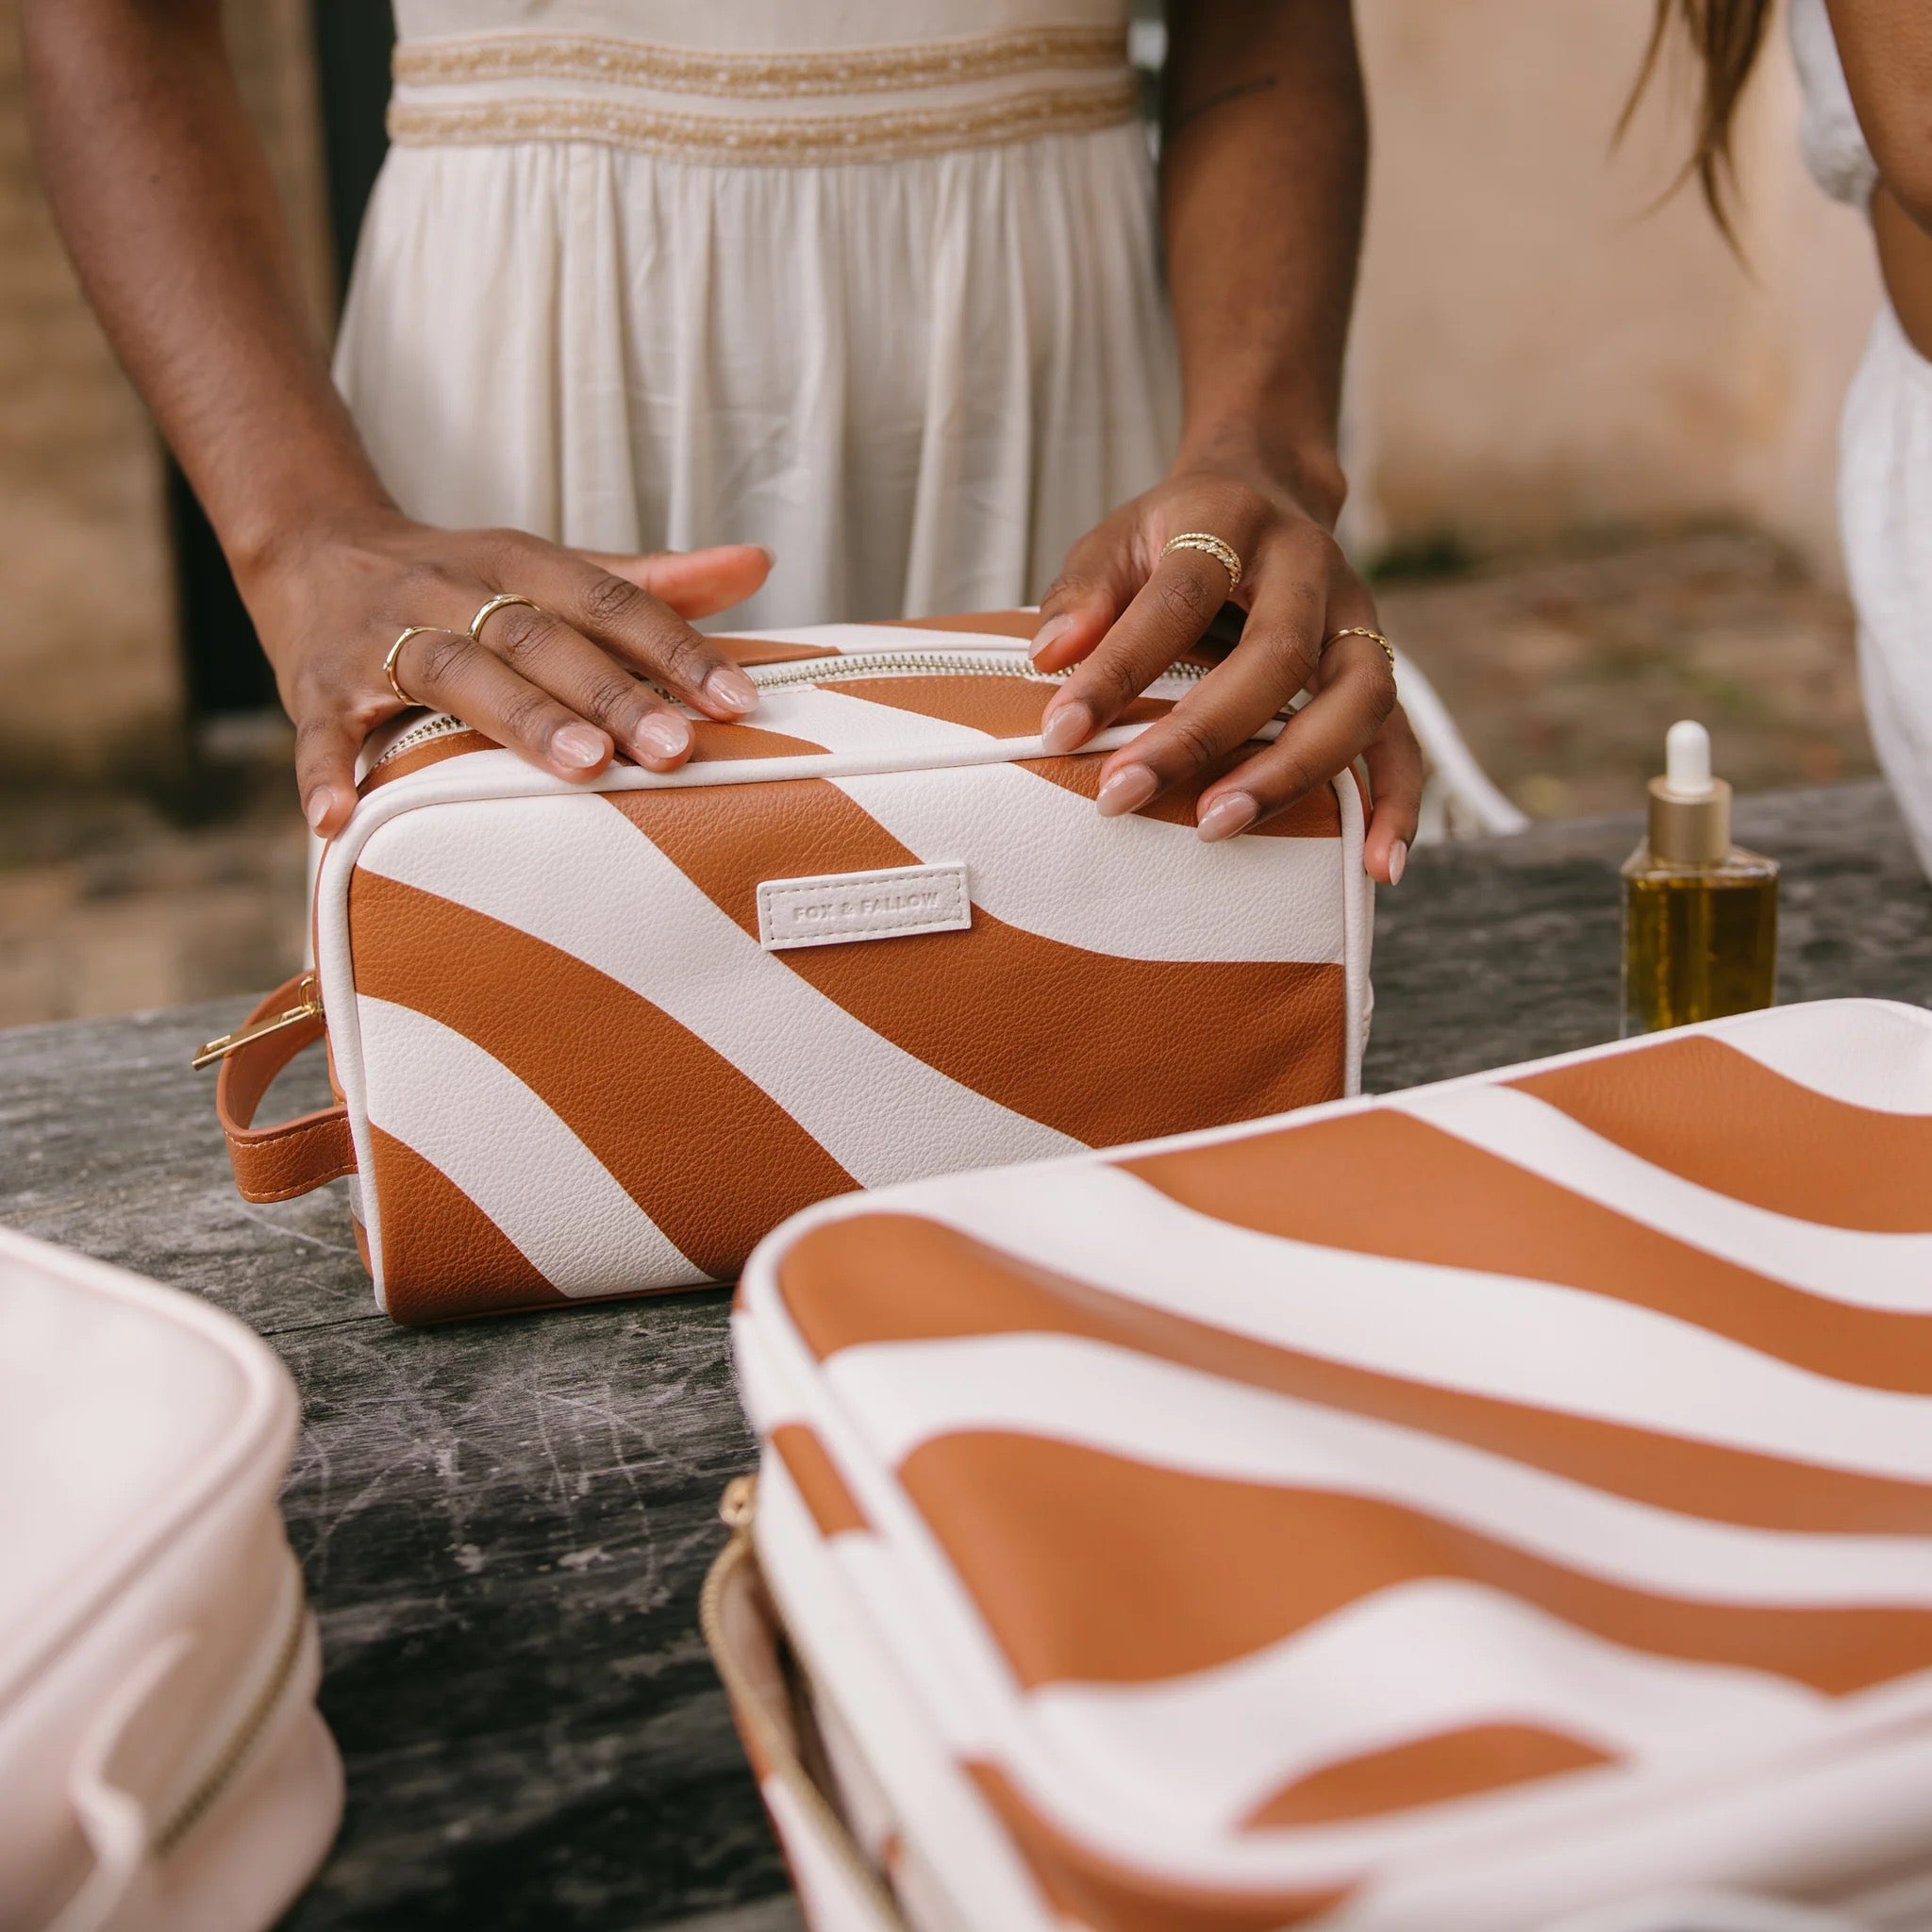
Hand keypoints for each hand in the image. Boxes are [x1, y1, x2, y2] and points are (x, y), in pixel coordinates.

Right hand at [240, 506, 773, 836]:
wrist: (312, 549)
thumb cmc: (461, 580)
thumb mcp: (551, 569)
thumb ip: (652, 580)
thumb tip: (756, 564)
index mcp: (518, 562)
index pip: (609, 602)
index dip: (675, 648)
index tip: (735, 702)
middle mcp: (453, 591)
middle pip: (541, 638)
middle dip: (611, 693)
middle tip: (674, 748)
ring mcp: (381, 637)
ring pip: (456, 673)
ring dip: (520, 719)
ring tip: (584, 767)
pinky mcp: (316, 685)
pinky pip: (320, 729)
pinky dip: (328, 771)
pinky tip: (344, 817)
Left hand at [1029, 462, 1422, 882]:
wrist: (1267, 488)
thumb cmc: (1178, 533)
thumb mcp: (1118, 538)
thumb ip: (1084, 593)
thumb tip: (1051, 658)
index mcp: (1233, 520)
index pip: (1179, 597)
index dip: (1118, 668)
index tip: (1060, 732)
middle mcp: (1310, 565)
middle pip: (1278, 654)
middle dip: (1199, 735)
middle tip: (1123, 796)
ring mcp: (1357, 618)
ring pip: (1359, 698)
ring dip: (1292, 772)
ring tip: (1216, 828)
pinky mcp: (1378, 666)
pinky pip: (1404, 738)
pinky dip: (1396, 803)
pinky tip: (1375, 867)